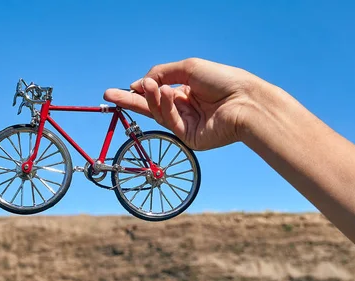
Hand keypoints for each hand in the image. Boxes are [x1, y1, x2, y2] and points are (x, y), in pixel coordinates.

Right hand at [104, 58, 259, 149]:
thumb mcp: (189, 68)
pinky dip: (166, 106)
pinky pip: (170, 121)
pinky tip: (167, 92)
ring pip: (158, 113)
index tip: (125, 87)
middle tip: (108, 96)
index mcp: (186, 92)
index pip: (157, 93)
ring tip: (145, 87)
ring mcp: (186, 125)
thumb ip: (163, 73)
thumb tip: (141, 83)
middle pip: (151, 106)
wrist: (246, 102)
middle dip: (129, 100)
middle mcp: (184, 109)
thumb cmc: (223, 80)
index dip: (141, 90)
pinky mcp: (189, 138)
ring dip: (150, 98)